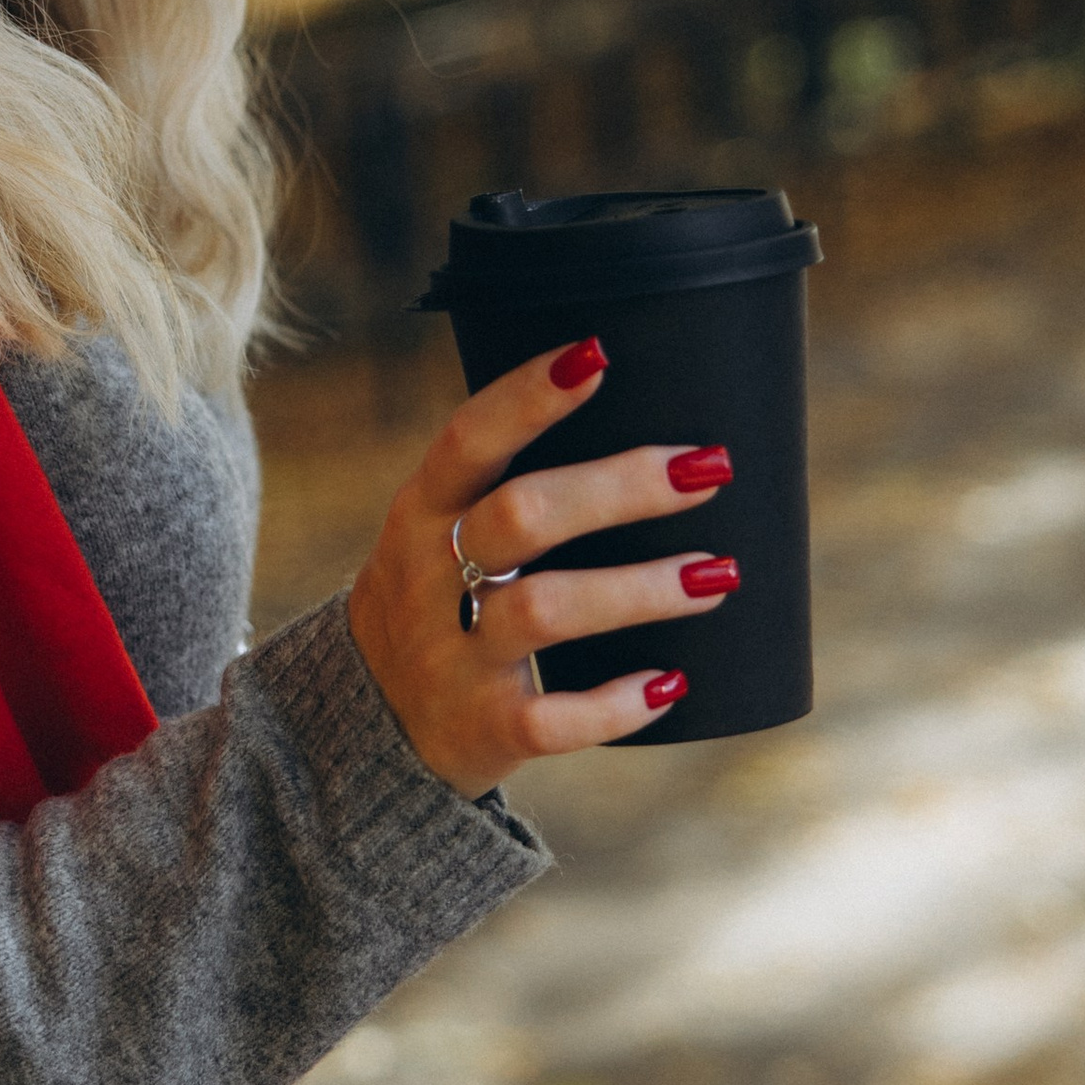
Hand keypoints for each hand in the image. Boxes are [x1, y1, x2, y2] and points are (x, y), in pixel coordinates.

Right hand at [345, 337, 738, 796]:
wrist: (368, 724)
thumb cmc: (438, 601)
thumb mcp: (437, 535)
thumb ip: (506, 489)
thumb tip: (647, 433)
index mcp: (420, 514)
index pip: (467, 440)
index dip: (527, 397)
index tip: (597, 355)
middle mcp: (428, 579)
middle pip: (520, 517)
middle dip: (619, 488)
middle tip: (707, 469)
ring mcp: (453, 657)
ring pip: (543, 611)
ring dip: (639, 590)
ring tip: (716, 575)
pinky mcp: (482, 729)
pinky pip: (553, 721)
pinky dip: (616, 703)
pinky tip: (670, 683)